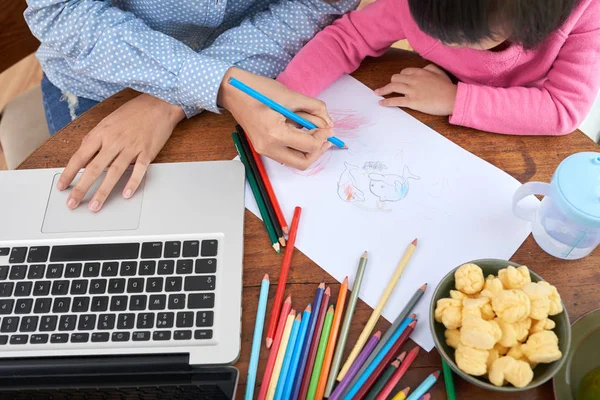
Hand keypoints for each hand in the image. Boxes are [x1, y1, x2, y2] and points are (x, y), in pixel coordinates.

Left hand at [57, 93, 184, 211]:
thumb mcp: (108, 120)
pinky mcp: (147, 152)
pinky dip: (133, 183)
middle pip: (94, 169)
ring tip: (95, 206)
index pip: (80, 157)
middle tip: (72, 204)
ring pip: (114, 173)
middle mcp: (114, 141)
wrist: (160, 102)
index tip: (62, 186)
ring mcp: (131, 147)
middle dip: (81, 189)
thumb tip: (83, 149)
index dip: (69, 173)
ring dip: (103, 192)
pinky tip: (126, 194)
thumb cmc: (134, 111)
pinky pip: (139, 170)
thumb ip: (95, 136)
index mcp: (101, 133)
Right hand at [218, 68, 334, 169]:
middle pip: (302, 162)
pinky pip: (286, 154)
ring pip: (294, 161)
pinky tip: (301, 133)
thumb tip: (329, 124)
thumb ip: (314, 109)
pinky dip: (297, 147)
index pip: (309, 145)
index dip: (323, 137)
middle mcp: (268, 147)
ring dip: (308, 150)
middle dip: (317, 151)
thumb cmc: (258, 90)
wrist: (233, 92)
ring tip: (314, 133)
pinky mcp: (262, 148)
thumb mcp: (290, 96)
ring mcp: (264, 150)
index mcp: (275, 134)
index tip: (329, 128)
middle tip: (325, 138)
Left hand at [375, 64, 456, 115]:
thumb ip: (429, 68)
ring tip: (377, 92)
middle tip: (386, 87)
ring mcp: (412, 90)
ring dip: (383, 90)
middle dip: (390, 82)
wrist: (452, 99)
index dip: (399, 77)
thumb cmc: (447, 87)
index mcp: (420, 72)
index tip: (397, 81)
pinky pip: (396, 100)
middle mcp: (414, 80)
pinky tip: (381, 103)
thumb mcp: (439, 72)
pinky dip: (386, 102)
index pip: (404, 72)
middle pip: (395, 78)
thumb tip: (422, 68)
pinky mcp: (412, 101)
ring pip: (392, 87)